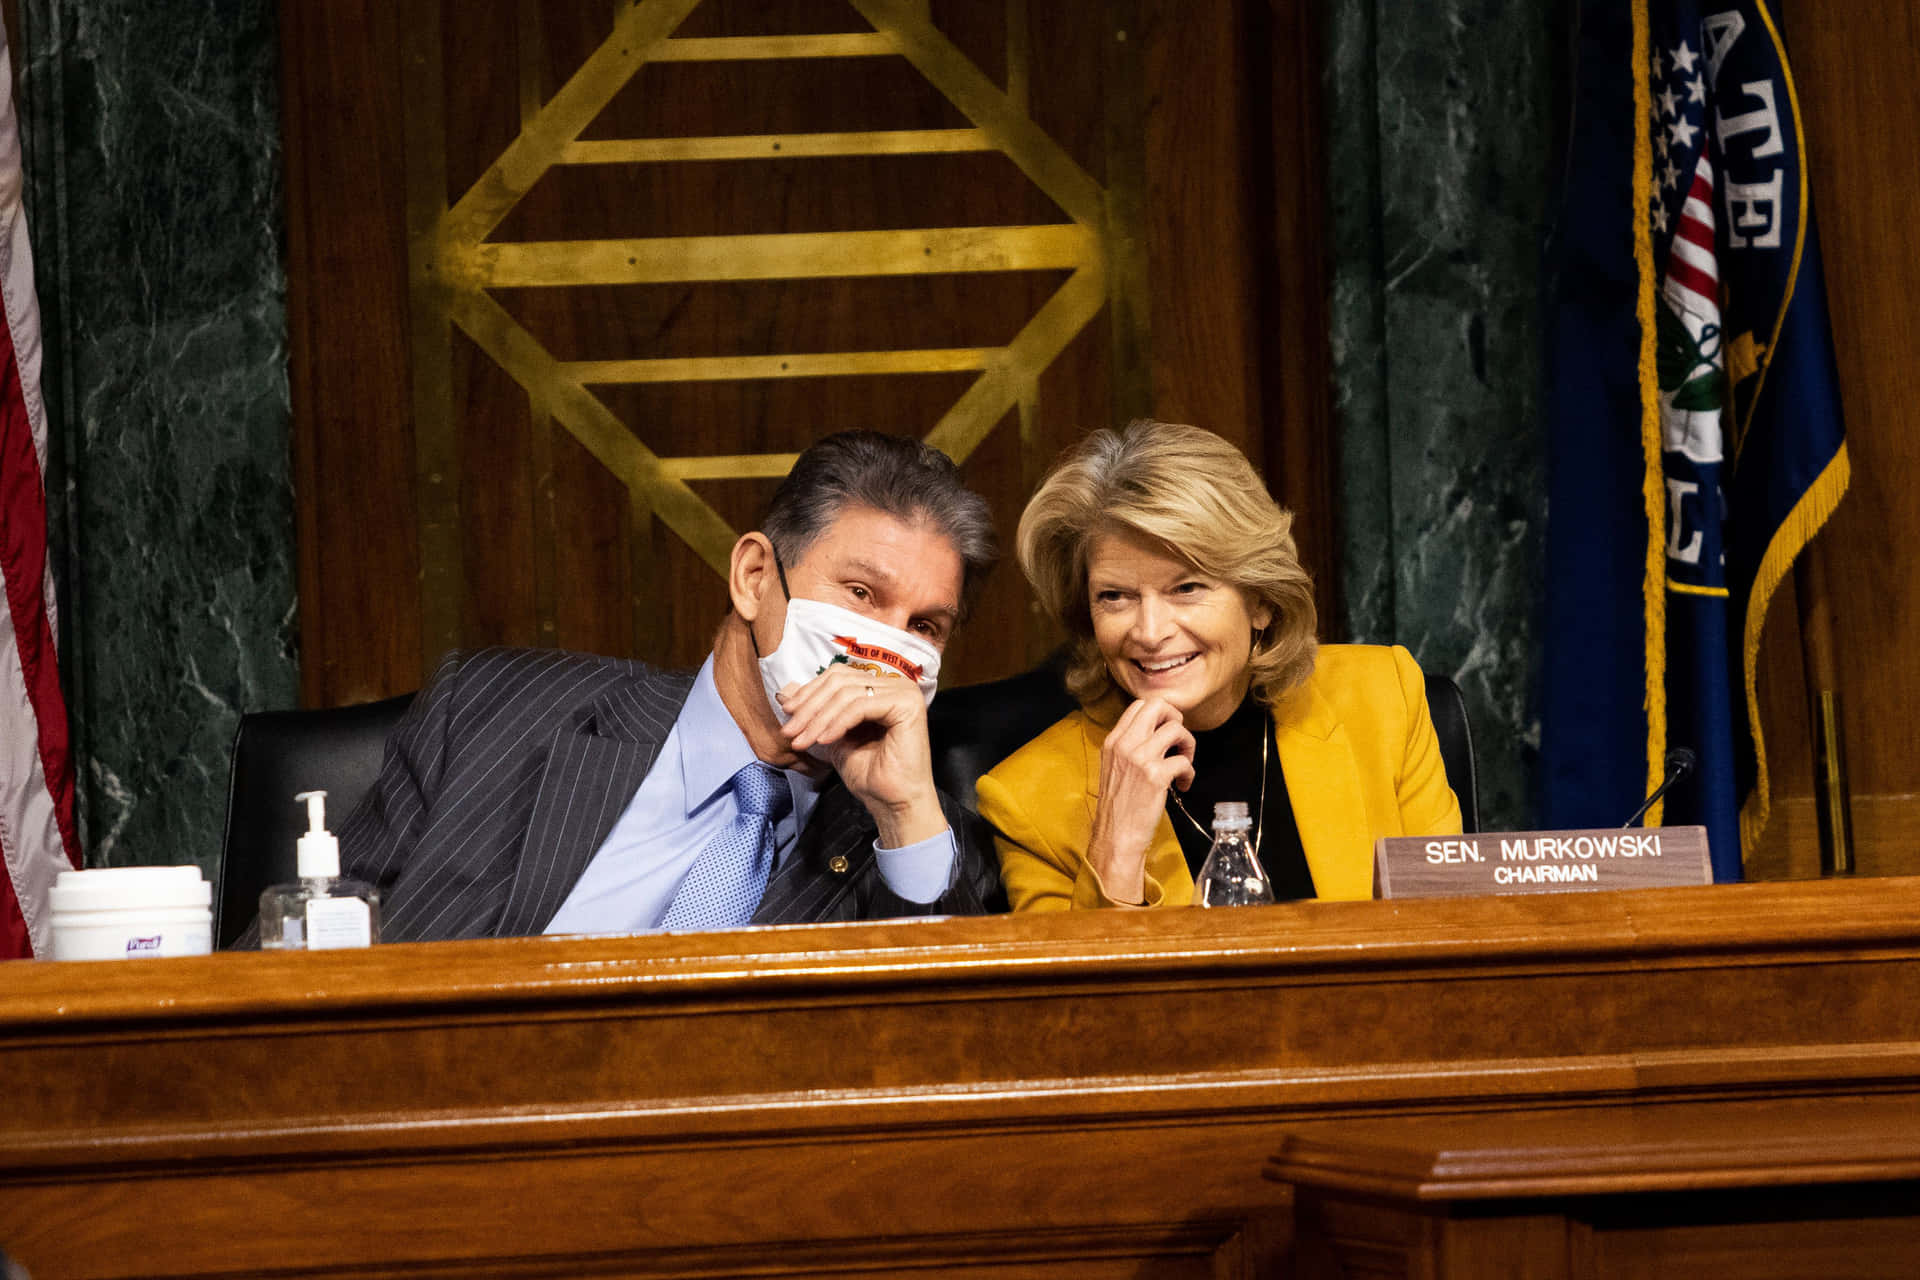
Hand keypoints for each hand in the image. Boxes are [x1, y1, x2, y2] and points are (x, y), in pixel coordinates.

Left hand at [776, 663, 946, 846]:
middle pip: (841, 681)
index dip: (809, 692)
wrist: (894, 804)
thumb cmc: (870, 775)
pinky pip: (860, 707)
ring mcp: (904, 692)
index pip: (839, 676)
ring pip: (847, 693)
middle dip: (809, 707)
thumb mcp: (833, 736)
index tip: (787, 713)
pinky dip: (837, 723)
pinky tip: (824, 741)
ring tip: (802, 741)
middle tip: (790, 731)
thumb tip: (786, 692)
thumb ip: (816, 712)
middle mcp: (896, 684)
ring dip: (818, 718)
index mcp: (882, 688)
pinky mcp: (906, 705)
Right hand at [1087, 698, 1195, 903]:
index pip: (1139, 706)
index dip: (1160, 714)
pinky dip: (1190, 772)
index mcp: (1113, 741)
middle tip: (1178, 740)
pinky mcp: (1156, 776)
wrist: (1115, 836)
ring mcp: (1140, 758)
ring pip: (1176, 728)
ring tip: (1184, 763)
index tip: (1166, 731)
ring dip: (1188, 744)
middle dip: (1176, 718)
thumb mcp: (1113, 768)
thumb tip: (1154, 734)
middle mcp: (1125, 744)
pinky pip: (1184, 760)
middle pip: (1158, 705)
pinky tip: (1183, 785)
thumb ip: (1129, 747)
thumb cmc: (1118, 808)